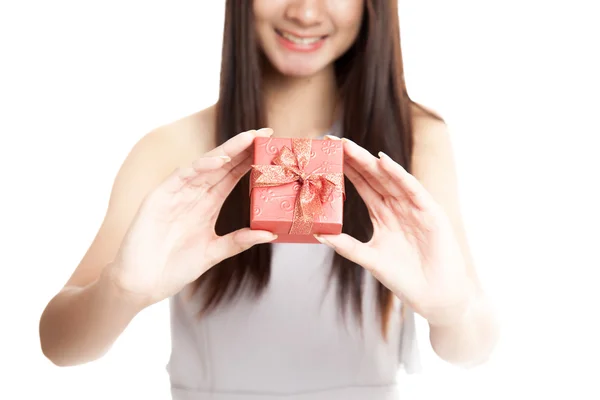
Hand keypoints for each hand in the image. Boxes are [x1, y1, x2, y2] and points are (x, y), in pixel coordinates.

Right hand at [107, 128, 276, 307]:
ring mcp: (177, 193)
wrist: (142, 284)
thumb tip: (271, 233)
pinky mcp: (160, 196)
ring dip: (227, 150)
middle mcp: (194, 194)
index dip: (251, 161)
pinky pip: (182, 175)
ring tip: (249, 138)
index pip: (233, 176)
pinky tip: (220, 160)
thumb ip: (239, 241)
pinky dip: (201, 166)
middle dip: (243, 148)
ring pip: (205, 164)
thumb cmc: (174, 268)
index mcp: (208, 204)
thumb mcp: (214, 252)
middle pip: (222, 165)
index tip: (271, 148)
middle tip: (266, 133)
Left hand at [315, 138, 471, 325]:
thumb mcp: (369, 258)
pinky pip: (412, 189)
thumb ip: (346, 245)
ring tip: (349, 146)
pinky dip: (398, 174)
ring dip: (369, 161)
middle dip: (352, 158)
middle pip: (372, 176)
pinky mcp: (430, 212)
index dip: (345, 170)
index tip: (325, 156)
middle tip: (331, 141)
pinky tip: (382, 161)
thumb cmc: (405, 279)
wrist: (434, 297)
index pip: (362, 185)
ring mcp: (414, 207)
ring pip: (389, 178)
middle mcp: (398, 206)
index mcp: (383, 214)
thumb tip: (318, 233)